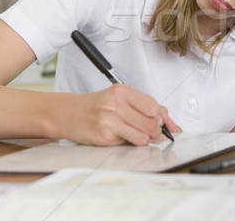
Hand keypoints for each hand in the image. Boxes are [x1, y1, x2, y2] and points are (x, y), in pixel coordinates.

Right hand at [55, 84, 180, 145]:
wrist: (65, 113)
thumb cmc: (93, 107)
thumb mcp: (117, 99)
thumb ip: (142, 107)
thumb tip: (168, 122)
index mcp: (122, 91)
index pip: (154, 106)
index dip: (164, 119)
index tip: (168, 126)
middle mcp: (116, 103)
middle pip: (151, 121)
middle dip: (156, 131)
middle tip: (152, 133)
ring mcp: (109, 119)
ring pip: (144, 135)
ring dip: (145, 139)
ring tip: (136, 136)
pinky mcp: (104, 135)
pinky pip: (129, 143)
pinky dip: (130, 144)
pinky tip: (121, 138)